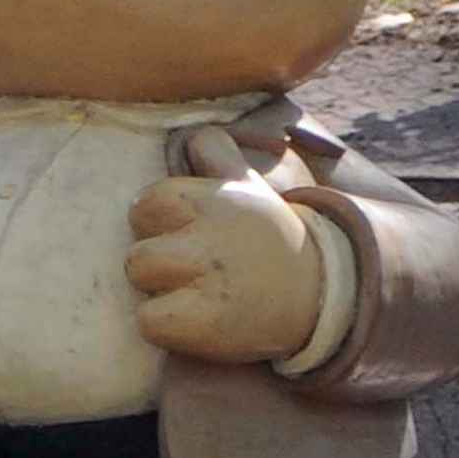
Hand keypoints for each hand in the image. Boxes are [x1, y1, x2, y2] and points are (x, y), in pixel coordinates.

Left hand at [129, 152, 331, 364]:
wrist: (322, 296)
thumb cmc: (268, 239)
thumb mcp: (249, 187)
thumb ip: (217, 155)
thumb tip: (195, 131)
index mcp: (214, 199)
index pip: (146, 204)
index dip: (159, 223)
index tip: (189, 235)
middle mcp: (209, 236)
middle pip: (136, 247)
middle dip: (155, 260)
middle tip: (196, 270)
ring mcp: (207, 281)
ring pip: (139, 277)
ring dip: (158, 291)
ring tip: (198, 294)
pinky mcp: (206, 323)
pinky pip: (148, 321)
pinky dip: (165, 326)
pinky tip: (199, 320)